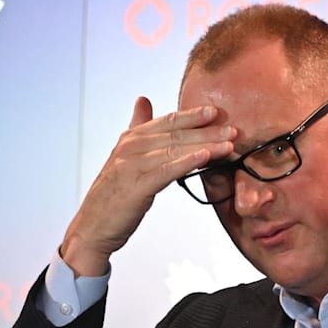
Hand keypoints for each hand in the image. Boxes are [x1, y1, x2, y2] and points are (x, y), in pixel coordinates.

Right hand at [60, 97, 235, 276]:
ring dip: (205, 146)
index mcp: (131, 138)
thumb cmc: (114, 193)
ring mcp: (132, 165)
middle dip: (207, 131)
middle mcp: (131, 147)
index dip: (193, 116)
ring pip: (175, 151)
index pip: (167, 121)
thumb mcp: (126, 156)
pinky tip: (206, 158)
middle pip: (176, 134)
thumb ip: (138, 128)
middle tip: (234, 129)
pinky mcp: (137, 186)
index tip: (216, 112)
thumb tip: (143, 100)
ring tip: (229, 144)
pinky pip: (167, 171)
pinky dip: (187, 162)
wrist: (93, 226)